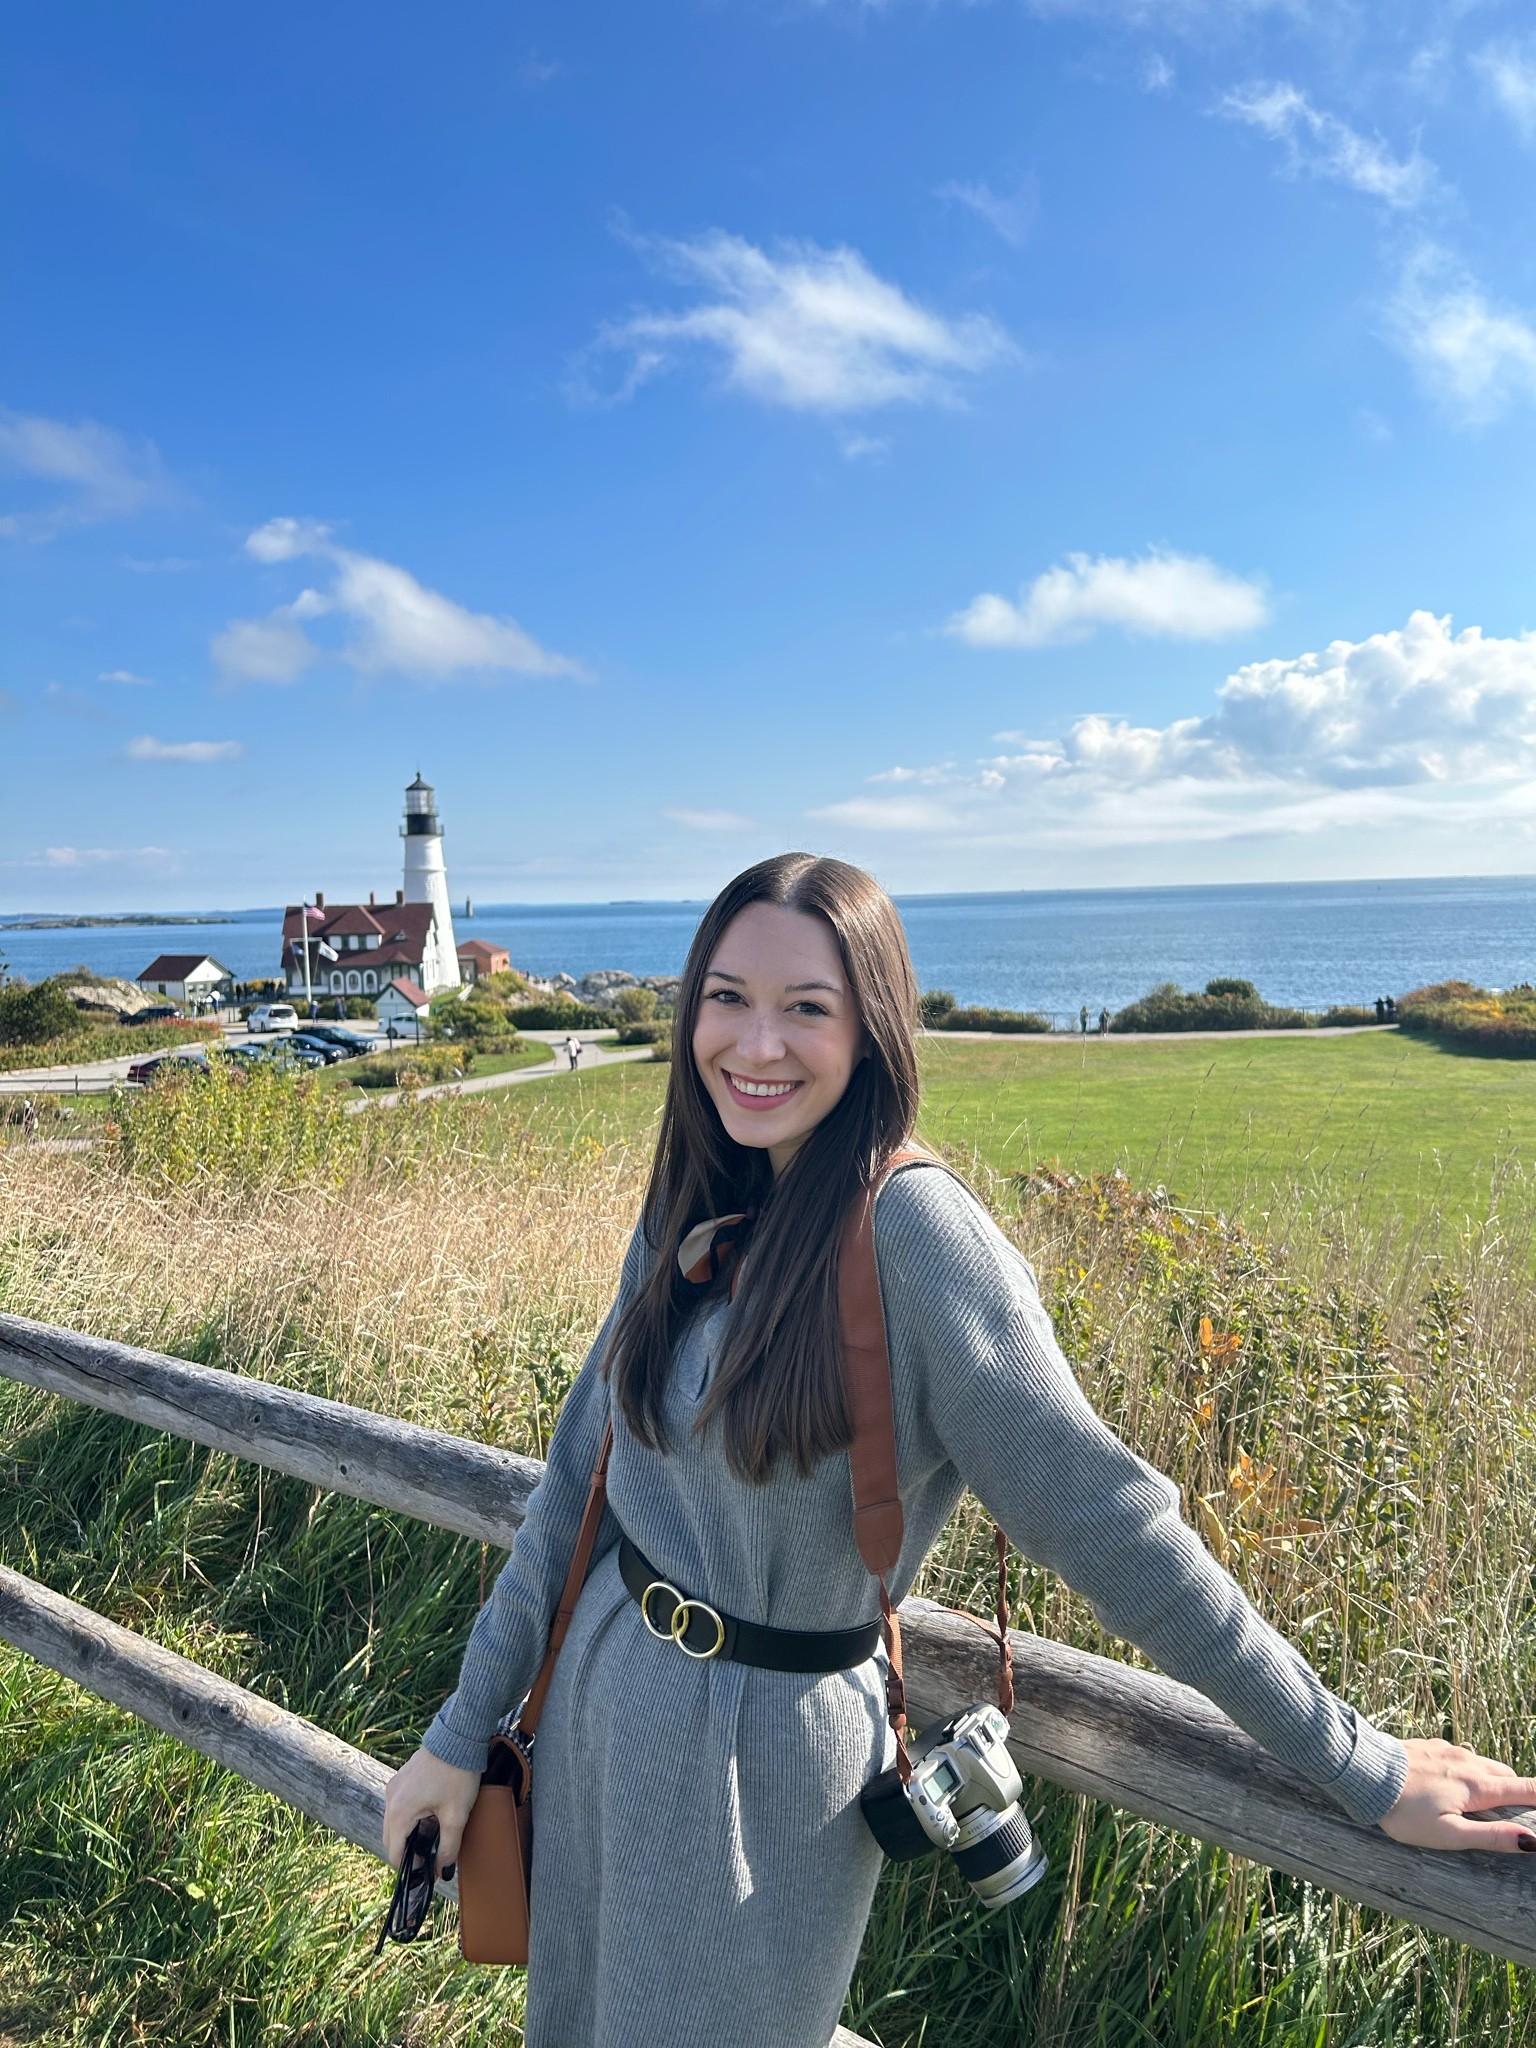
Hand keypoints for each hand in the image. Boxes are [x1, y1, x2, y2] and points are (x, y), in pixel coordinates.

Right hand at [381, 1746, 482, 1875]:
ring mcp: (394, 1787)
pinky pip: (400, 1807)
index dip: (410, 1867)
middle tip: (432, 1854)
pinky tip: (431, 1815)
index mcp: (399, 1812)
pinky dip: (411, 1818)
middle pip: (392, 1839)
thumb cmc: (457, 1774)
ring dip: (410, 1833)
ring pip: (395, 1823)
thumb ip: (448, 1848)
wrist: (459, 1736)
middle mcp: (390, 1800)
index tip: (427, 1870)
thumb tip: (443, 1871)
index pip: (395, 1853)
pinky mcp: (402, 1778)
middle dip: (409, 1851)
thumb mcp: (456, 1815)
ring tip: (435, 1833)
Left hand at [1379, 1738, 1535, 1852]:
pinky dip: (1468, 1769)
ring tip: (1485, 1801)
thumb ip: (1491, 1836)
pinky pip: (1459, 1756)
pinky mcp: (1429, 1745)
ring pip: (1482, 1763)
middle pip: (1506, 1775)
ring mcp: (1447, 1750)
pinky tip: (1453, 1781)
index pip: (1525, 1789)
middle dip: (1518, 1791)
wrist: (1362, 1772)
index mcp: (1477, 1786)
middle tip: (1516, 1811)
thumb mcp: (1449, 1833)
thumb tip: (1531, 1841)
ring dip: (1492, 1779)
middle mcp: (1466, 1761)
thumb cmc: (1404, 1811)